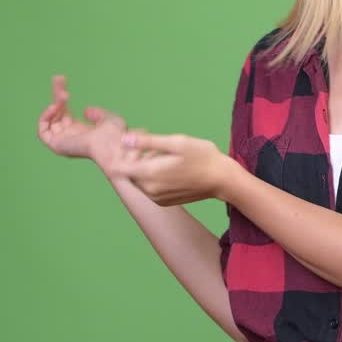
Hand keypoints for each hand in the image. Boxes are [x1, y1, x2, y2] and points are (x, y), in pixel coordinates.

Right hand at [37, 75, 125, 163]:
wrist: (114, 144)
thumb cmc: (116, 134)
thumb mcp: (108, 118)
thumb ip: (97, 114)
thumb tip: (85, 110)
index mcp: (80, 131)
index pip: (64, 111)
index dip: (61, 97)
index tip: (61, 79)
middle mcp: (69, 136)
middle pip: (56, 112)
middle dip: (56, 95)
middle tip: (58, 77)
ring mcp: (62, 141)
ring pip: (50, 119)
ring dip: (55, 104)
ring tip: (66, 96)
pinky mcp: (56, 145)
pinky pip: (43, 131)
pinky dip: (45, 118)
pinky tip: (55, 107)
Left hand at [108, 132, 235, 205]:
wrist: (223, 180)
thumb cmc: (203, 157)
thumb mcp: (177, 142)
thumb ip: (148, 142)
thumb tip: (124, 139)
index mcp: (149, 174)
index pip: (119, 166)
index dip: (124, 152)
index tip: (141, 141)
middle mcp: (149, 190)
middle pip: (129, 172)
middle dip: (136, 156)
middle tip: (155, 143)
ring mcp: (156, 198)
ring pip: (139, 180)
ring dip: (145, 166)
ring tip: (166, 155)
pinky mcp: (163, 202)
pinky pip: (149, 188)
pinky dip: (153, 176)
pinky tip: (170, 167)